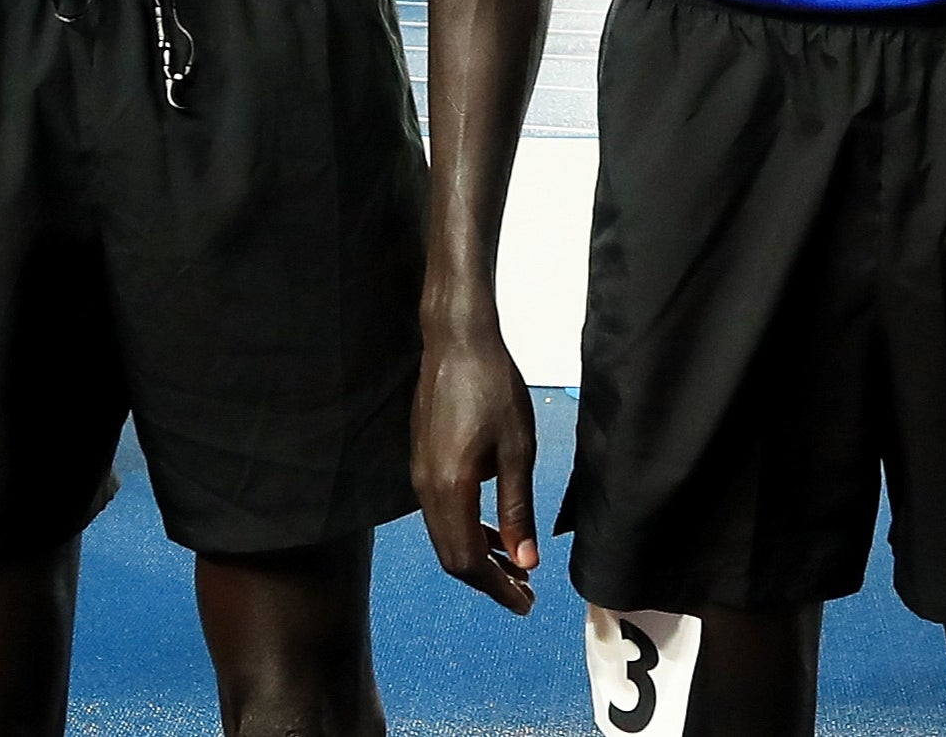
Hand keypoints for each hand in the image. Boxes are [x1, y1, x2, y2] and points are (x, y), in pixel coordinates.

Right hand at [414, 312, 541, 612]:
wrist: (456, 341)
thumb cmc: (493, 388)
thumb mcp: (517, 449)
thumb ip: (517, 508)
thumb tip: (526, 561)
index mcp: (449, 489)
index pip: (468, 561)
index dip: (497, 588)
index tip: (525, 604)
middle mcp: (426, 489)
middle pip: (451, 556)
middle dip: (488, 580)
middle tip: (525, 594)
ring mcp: (420, 475)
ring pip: (445, 536)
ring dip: (478, 557)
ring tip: (516, 567)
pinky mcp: (422, 461)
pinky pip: (442, 514)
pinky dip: (468, 532)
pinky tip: (495, 531)